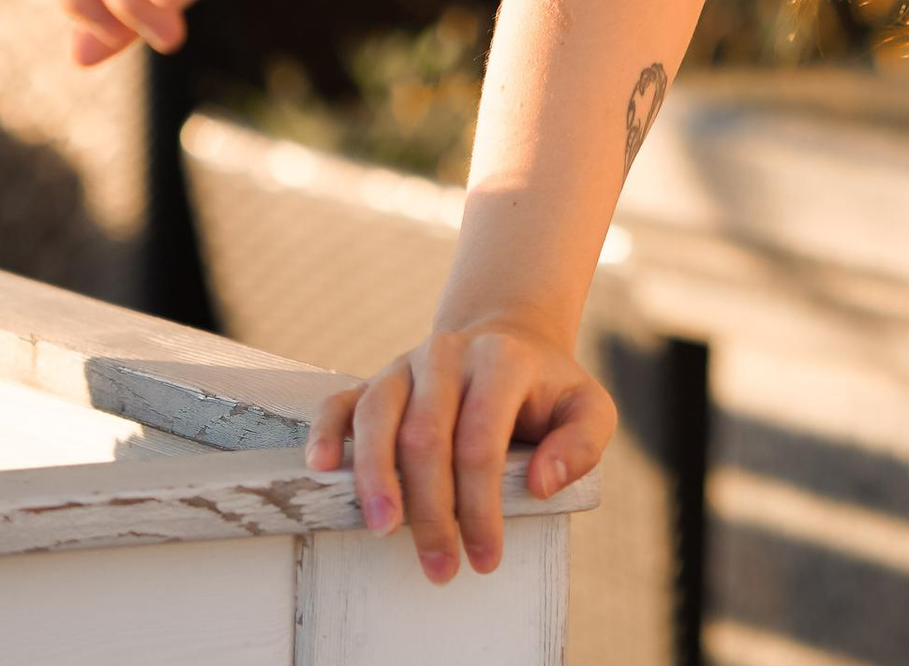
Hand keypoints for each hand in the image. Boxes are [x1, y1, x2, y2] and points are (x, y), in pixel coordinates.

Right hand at [307, 312, 613, 581]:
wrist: (506, 343)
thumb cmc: (544, 392)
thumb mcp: (586, 407)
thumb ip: (582, 441)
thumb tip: (541, 482)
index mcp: (500, 359)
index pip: (482, 436)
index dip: (481, 503)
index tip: (486, 556)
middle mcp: (447, 355)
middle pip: (427, 433)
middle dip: (431, 508)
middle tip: (439, 565)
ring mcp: (404, 365)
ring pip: (378, 414)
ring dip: (376, 477)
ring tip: (383, 529)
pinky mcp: (373, 381)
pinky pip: (340, 400)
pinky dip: (326, 432)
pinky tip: (322, 466)